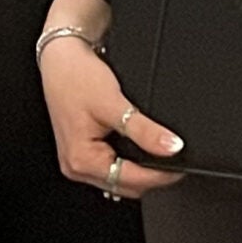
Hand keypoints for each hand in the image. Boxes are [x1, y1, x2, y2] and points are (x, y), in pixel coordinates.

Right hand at [36, 0, 184, 199]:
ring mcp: (77, 161)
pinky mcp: (82, 152)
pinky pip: (111, 167)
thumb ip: (144, 130)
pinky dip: (127, 161)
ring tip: (158, 151)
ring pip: (118, 179)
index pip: (130, 180)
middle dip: (151, 175)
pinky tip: (138, 148)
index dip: (159, 175)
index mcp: (81, 160)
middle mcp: (76, 166)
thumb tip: (171, 148)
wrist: (60, 58)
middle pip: (124, 184)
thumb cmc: (77, 77)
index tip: (180, 167)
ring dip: (139, 170)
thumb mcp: (114, 103)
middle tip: (175, 158)